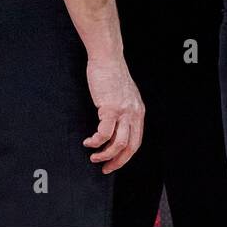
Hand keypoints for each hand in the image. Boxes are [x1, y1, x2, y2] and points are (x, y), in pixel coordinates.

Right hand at [82, 57, 144, 172]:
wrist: (107, 58)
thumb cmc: (111, 74)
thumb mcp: (125, 95)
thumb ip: (124, 110)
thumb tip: (116, 126)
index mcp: (138, 111)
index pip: (136, 141)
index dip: (125, 156)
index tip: (114, 163)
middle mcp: (134, 113)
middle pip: (130, 147)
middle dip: (117, 162)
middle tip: (104, 168)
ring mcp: (124, 111)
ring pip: (118, 144)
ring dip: (105, 154)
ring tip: (93, 156)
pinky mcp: (110, 108)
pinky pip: (104, 133)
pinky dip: (96, 141)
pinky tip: (88, 142)